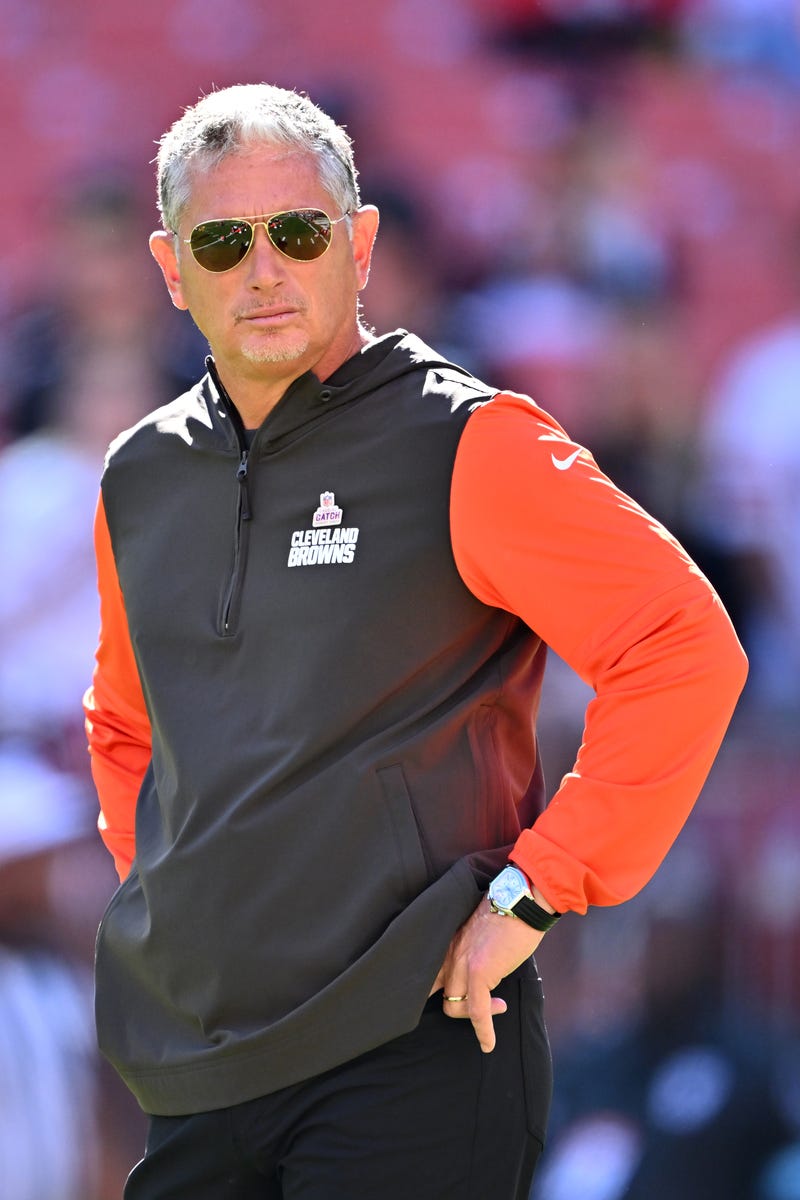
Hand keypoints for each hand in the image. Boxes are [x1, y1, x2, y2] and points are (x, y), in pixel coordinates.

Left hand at [429, 897, 544, 1052]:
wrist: (523, 901)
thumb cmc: (508, 914)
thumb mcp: (480, 932)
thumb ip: (471, 950)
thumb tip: (479, 969)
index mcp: (449, 943)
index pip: (426, 974)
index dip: (426, 993)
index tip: (438, 1003)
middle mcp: (449, 953)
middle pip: (438, 994)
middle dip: (455, 1007)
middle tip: (476, 1008)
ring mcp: (462, 963)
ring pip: (453, 1007)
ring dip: (474, 1017)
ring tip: (497, 1007)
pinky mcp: (479, 972)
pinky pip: (477, 1011)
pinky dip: (483, 1031)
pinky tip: (488, 1043)